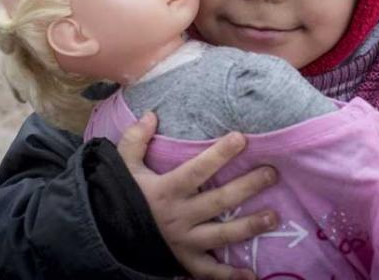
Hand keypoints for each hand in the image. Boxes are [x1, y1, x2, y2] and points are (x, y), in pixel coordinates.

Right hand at [118, 112, 277, 279]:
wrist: (104, 235)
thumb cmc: (120, 195)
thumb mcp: (122, 166)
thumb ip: (135, 140)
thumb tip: (151, 114)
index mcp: (166, 190)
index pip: (198, 170)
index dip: (220, 154)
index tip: (241, 138)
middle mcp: (179, 216)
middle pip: (219, 201)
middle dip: (248, 186)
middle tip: (272, 173)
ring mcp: (183, 241)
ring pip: (221, 235)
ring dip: (249, 226)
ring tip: (274, 216)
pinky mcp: (185, 261)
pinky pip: (208, 272)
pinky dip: (229, 276)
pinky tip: (252, 275)